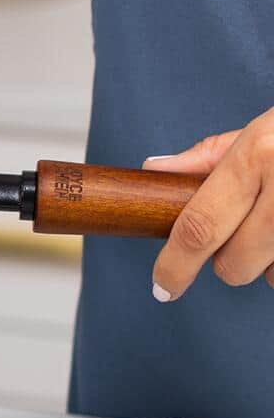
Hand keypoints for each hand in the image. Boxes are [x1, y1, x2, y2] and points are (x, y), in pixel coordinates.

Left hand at [143, 106, 273, 300]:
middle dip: (229, 261)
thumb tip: (155, 169)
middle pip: (235, 264)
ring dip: (271, 262)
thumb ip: (210, 157)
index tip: (162, 287)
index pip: (200, 227)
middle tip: (244, 231)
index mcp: (259, 155)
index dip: (174, 266)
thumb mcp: (262, 130)